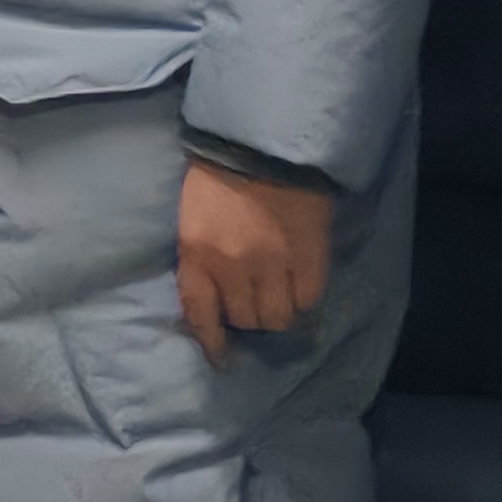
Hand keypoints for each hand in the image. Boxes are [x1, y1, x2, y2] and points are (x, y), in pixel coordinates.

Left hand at [176, 159, 332, 365]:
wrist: (263, 145)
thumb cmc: (218, 176)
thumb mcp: (192, 217)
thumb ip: (199, 257)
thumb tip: (212, 297)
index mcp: (197, 252)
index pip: (200, 311)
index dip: (211, 340)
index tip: (220, 357)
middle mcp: (233, 266)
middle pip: (245, 318)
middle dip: (246, 316)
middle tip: (251, 301)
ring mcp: (274, 264)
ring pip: (278, 318)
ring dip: (275, 312)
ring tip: (275, 295)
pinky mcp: (309, 258)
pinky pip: (307, 300)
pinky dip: (302, 299)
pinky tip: (297, 286)